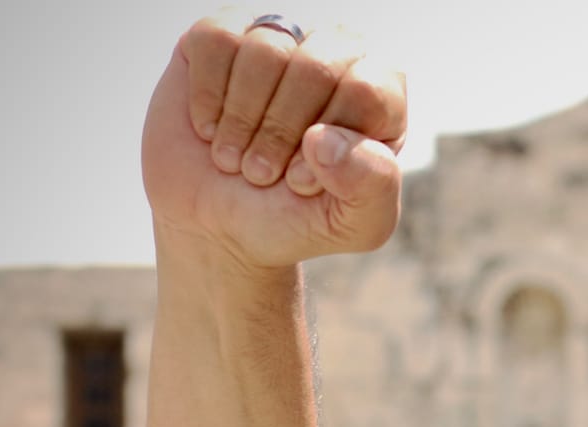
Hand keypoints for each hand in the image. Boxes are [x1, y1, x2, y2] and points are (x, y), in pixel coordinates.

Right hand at [142, 8, 407, 269]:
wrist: (219, 228)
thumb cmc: (296, 222)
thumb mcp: (353, 225)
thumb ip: (372, 188)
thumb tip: (326, 138)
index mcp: (378, 98)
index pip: (365, 91)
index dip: (329, 142)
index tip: (302, 183)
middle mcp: (335, 57)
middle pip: (316, 66)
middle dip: (281, 132)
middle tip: (262, 174)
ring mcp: (278, 41)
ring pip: (265, 49)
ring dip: (243, 119)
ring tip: (235, 159)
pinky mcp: (220, 38)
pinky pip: (215, 40)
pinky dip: (208, 96)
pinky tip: (210, 128)